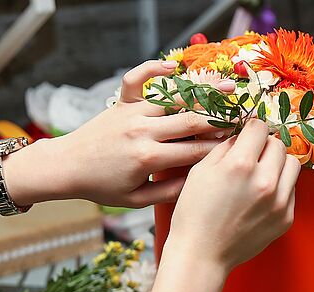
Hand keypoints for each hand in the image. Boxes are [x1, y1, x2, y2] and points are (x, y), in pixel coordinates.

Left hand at [5, 60, 235, 207]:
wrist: (66, 167)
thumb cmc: (102, 188)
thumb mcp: (136, 200)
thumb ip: (169, 192)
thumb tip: (199, 184)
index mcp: (149, 158)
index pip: (195, 150)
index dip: (221, 148)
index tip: (243, 145)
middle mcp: (142, 131)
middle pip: (191, 120)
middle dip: (223, 118)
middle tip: (247, 116)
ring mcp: (132, 112)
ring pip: (175, 97)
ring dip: (204, 92)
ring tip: (230, 88)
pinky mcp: (121, 103)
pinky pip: (139, 79)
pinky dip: (156, 69)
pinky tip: (175, 68)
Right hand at [165, 119, 300, 274]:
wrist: (202, 254)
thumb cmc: (195, 213)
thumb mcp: (201, 171)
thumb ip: (226, 147)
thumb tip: (242, 135)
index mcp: (241, 165)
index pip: (260, 127)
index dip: (251, 129)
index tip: (247, 136)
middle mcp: (265, 181)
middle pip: (278, 144)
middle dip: (264, 146)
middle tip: (251, 157)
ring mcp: (279, 202)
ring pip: (292, 165)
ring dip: (278, 164)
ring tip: (260, 175)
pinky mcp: (286, 218)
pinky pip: (292, 190)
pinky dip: (280, 188)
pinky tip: (261, 197)